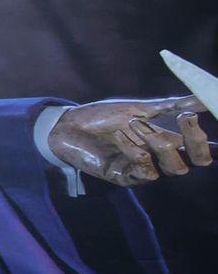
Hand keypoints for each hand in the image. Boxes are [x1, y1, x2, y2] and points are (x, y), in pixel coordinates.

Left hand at [49, 96, 210, 186]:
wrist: (69, 125)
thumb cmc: (105, 116)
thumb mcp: (142, 107)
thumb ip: (173, 105)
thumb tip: (205, 95)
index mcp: (169, 140)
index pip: (202, 148)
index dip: (209, 143)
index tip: (205, 124)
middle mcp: (161, 157)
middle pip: (196, 161)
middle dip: (196, 142)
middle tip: (185, 117)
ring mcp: (145, 169)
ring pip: (175, 168)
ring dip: (160, 142)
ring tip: (135, 123)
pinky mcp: (126, 178)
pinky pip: (146, 171)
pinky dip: (136, 152)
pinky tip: (119, 137)